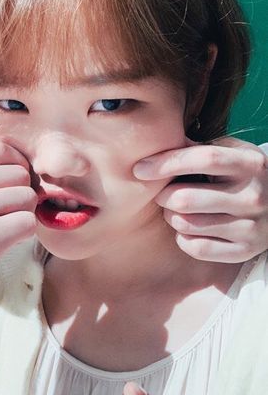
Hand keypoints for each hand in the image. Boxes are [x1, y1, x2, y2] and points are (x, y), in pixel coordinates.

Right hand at [0, 139, 36, 330]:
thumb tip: (22, 166)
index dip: (17, 164)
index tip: (13, 186)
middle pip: (18, 171)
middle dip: (21, 193)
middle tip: (7, 216)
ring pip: (27, 196)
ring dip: (23, 215)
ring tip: (0, 232)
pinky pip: (28, 223)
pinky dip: (24, 235)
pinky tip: (2, 246)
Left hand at [133, 137, 267, 262]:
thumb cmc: (243, 174)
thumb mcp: (231, 152)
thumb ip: (197, 148)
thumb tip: (155, 144)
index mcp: (250, 164)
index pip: (202, 159)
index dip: (166, 163)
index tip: (139, 169)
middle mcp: (254, 196)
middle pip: (185, 199)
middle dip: (162, 196)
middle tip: (162, 194)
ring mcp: (252, 226)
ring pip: (186, 224)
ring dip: (171, 216)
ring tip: (175, 209)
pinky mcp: (245, 250)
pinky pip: (196, 248)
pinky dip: (182, 238)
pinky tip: (188, 228)